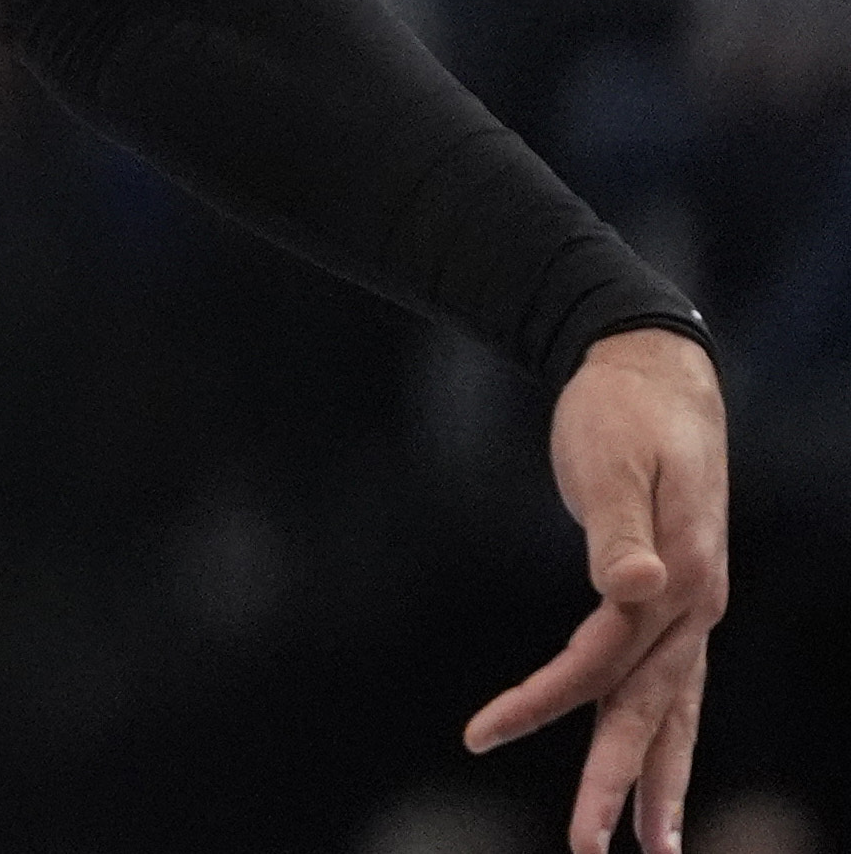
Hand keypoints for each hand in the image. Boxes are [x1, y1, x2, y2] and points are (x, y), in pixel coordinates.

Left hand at [466, 327, 730, 853]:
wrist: (655, 373)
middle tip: (589, 848)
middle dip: (620, 781)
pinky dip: (658, 728)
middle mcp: (697, 604)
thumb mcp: (613, 457)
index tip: (481, 733)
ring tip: (652, 844)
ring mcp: (691, 607)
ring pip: (672, 708)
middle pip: (650, 707)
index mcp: (682, 577)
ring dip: (658, 775)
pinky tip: (647, 764)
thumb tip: (637, 589)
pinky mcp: (673, 599)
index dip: (544, 700)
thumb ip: (619, 528)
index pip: (603, 660)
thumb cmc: (623, 412)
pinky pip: (666, 682)